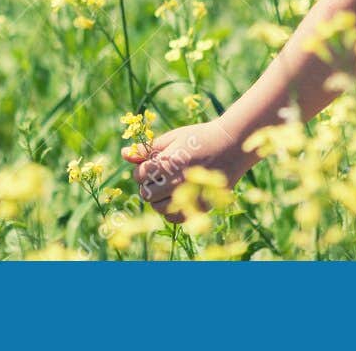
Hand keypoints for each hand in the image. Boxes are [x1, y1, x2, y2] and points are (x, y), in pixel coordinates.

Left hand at [121, 120, 250, 222]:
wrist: (231, 145)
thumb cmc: (200, 137)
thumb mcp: (173, 137)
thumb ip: (148, 149)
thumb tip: (124, 154)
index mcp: (168, 163)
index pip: (140, 175)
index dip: (142, 170)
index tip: (150, 165)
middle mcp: (177, 181)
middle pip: (146, 194)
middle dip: (148, 185)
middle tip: (159, 177)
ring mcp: (190, 196)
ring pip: (159, 208)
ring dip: (158, 199)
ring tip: (168, 187)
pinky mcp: (201, 206)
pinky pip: (176, 218)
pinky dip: (172, 211)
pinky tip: (177, 198)